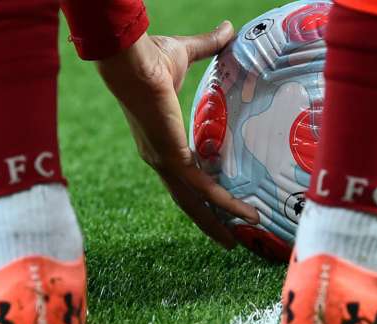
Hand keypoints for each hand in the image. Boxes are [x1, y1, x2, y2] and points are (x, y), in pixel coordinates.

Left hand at [97, 22, 258, 249]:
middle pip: (186, 200)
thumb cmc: (150, 56)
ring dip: (217, 222)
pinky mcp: (172, 158)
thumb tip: (230, 29)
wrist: (131, 58)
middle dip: (207, 222)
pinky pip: (202, 189)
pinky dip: (223, 203)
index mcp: (160, 141)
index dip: (199, 194)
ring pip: (193, 202)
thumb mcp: (186, 55)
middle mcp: (159, 158)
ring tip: (239, 241)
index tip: (219, 206)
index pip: (181, 177)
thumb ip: (209, 47)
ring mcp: (163, 161)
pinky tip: (244, 213)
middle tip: (229, 241)